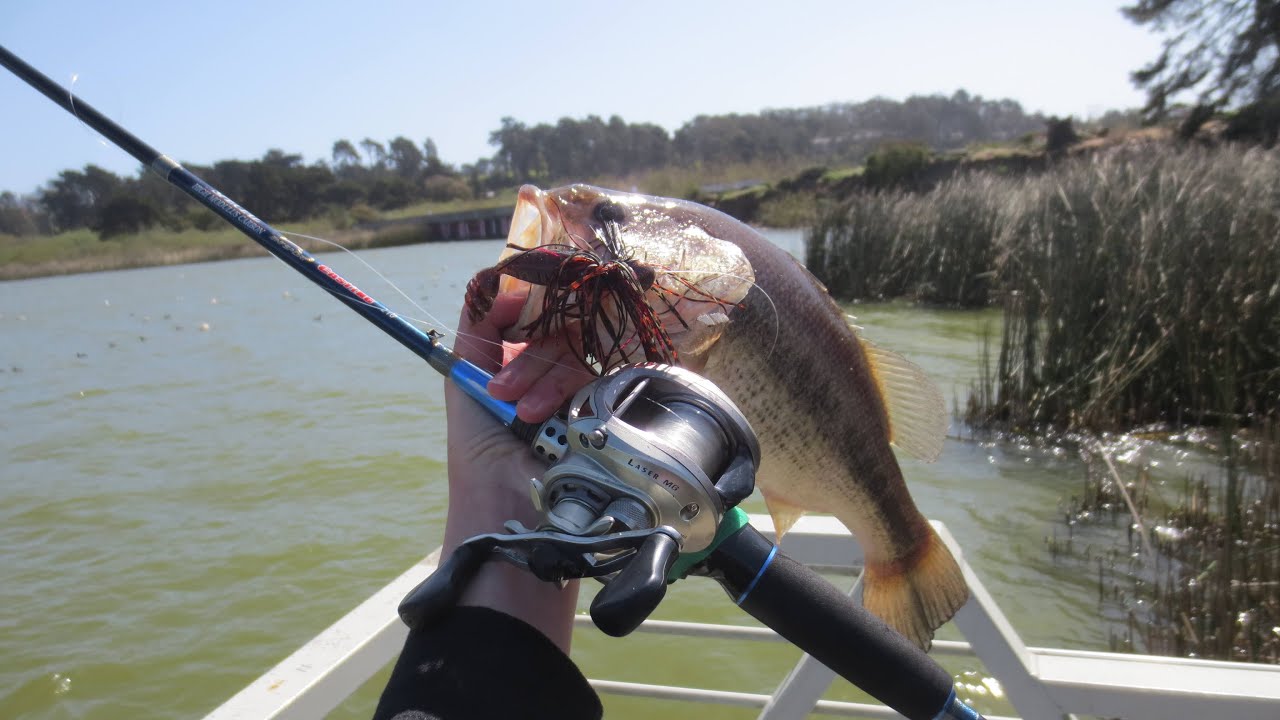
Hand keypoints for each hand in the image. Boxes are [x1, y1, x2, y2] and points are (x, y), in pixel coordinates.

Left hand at [441, 292, 595, 650]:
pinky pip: (601, 376)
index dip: (525, 308)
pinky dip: (570, 392)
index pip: (531, 318)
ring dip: (545, 381)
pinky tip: (555, 418)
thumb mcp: (464, 385)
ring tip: (526, 417)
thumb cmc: (478, 456)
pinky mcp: (609, 411)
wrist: (508, 513)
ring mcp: (583, 393)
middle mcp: (552, 375)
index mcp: (516, 366)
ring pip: (577, 355)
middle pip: (555, 333)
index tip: (518, 302)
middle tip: (503, 395)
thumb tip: (502, 280)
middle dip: (526, 361)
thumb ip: (475, 331)